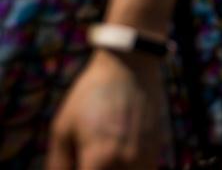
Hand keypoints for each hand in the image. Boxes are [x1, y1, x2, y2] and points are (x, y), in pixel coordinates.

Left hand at [46, 50, 163, 169]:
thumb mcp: (62, 128)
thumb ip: (58, 163)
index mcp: (100, 159)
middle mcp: (128, 162)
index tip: (75, 162)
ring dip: (115, 169)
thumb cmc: (90, 95)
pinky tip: (119, 152)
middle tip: (86, 156)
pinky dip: (130, 167)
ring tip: (104, 154)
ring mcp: (147, 155)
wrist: (130, 66)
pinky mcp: (158, 147)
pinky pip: (145, 169)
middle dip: (93, 168)